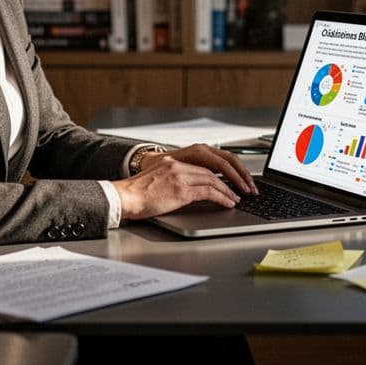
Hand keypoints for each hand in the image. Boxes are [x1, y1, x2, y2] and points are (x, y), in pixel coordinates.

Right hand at [114, 145, 257, 221]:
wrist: (124, 198)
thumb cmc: (137, 194)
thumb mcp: (158, 180)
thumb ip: (175, 180)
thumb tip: (193, 190)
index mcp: (173, 161)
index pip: (204, 164)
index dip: (221, 173)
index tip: (230, 181)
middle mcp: (178, 165)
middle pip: (213, 169)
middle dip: (231, 180)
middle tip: (242, 189)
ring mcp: (180, 176)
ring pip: (214, 180)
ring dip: (229, 190)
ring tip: (237, 198)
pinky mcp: (180, 190)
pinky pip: (208, 192)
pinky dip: (222, 197)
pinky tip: (228, 203)